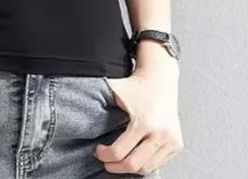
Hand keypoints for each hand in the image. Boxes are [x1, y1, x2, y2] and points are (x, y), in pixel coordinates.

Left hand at [94, 59, 183, 173]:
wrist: (160, 78)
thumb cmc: (135, 85)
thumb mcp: (114, 90)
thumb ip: (96, 100)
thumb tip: (70, 104)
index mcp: (144, 122)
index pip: (120, 152)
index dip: (105, 155)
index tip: (98, 151)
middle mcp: (160, 133)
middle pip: (133, 165)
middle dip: (116, 167)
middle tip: (106, 162)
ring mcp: (171, 139)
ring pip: (147, 168)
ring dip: (130, 168)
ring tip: (119, 161)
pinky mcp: (177, 143)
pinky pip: (158, 163)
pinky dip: (145, 164)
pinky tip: (134, 157)